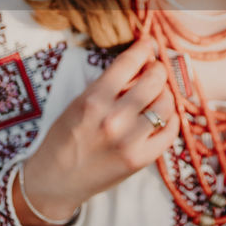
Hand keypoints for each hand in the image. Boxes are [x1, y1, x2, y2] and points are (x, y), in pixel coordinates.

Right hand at [16, 37, 179, 225]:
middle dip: (158, 70)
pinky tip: (161, 117)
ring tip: (157, 96)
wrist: (55, 180)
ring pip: (166, 104)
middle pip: (154, 79)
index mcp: (94, 99)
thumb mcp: (78, 102)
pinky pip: (169, 131)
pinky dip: (170, 120)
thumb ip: (109, 85)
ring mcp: (129, 141)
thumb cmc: (65, 137)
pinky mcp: (140, 160)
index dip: (144, 48)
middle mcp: (113, 118)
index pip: (129, 62)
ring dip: (165, 94)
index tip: (149, 46)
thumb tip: (141, 64)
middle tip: (155, 71)